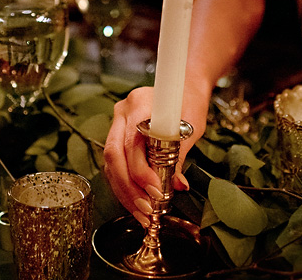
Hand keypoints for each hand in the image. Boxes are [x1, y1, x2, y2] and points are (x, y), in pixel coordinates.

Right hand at [103, 86, 206, 226]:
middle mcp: (122, 112)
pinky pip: (114, 166)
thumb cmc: (189, 103)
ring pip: (111, 164)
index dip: (140, 171)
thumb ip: (179, 155)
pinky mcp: (116, 137)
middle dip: (130, 188)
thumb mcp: (190, 126)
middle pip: (114, 156)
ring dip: (125, 192)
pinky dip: (125, 187)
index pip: (131, 142)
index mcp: (139, 103)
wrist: (184, 88)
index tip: (157, 191)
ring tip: (142, 214)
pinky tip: (136, 203)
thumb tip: (177, 185)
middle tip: (147, 209)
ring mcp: (116, 124)